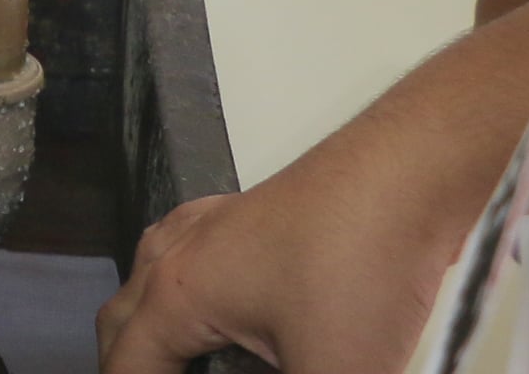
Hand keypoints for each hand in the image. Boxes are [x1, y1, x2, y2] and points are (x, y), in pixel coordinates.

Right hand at [97, 0, 528, 373]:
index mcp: (174, 294)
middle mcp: (172, 254)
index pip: (123, 371)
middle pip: (121, 329)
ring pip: (149, 291)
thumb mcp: (336, 371)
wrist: (408, 174)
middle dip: (132, 372)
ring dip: (156, 342)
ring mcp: (205, 226)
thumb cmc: (362, 264)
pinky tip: (234, 330)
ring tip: (192, 371)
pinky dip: (185, 306)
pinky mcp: (242, 215)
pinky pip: (183, 264)